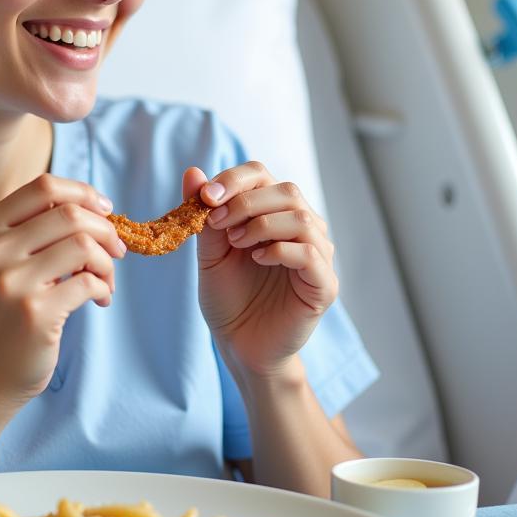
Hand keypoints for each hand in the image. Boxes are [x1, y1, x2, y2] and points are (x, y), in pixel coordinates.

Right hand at [0, 173, 126, 410]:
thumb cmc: (0, 314)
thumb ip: (32, 230)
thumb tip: (95, 206)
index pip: (44, 186)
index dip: (84, 193)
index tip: (105, 211)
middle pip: (70, 213)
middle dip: (106, 230)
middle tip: (116, 251)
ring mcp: (11, 282)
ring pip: (84, 245)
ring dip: (107, 262)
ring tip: (106, 281)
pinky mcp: (34, 313)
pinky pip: (89, 283)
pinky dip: (105, 289)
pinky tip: (100, 301)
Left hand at [183, 163, 337, 378]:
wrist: (240, 345)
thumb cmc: (228, 297)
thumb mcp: (209, 252)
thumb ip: (205, 215)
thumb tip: (192, 172)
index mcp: (274, 214)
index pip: (262, 175)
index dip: (234, 179)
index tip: (206, 197)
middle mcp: (302, 228)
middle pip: (286, 191)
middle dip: (246, 201)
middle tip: (216, 222)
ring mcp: (318, 255)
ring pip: (301, 218)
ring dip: (262, 224)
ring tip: (235, 243)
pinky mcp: (323, 285)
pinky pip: (311, 254)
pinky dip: (280, 250)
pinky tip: (257, 260)